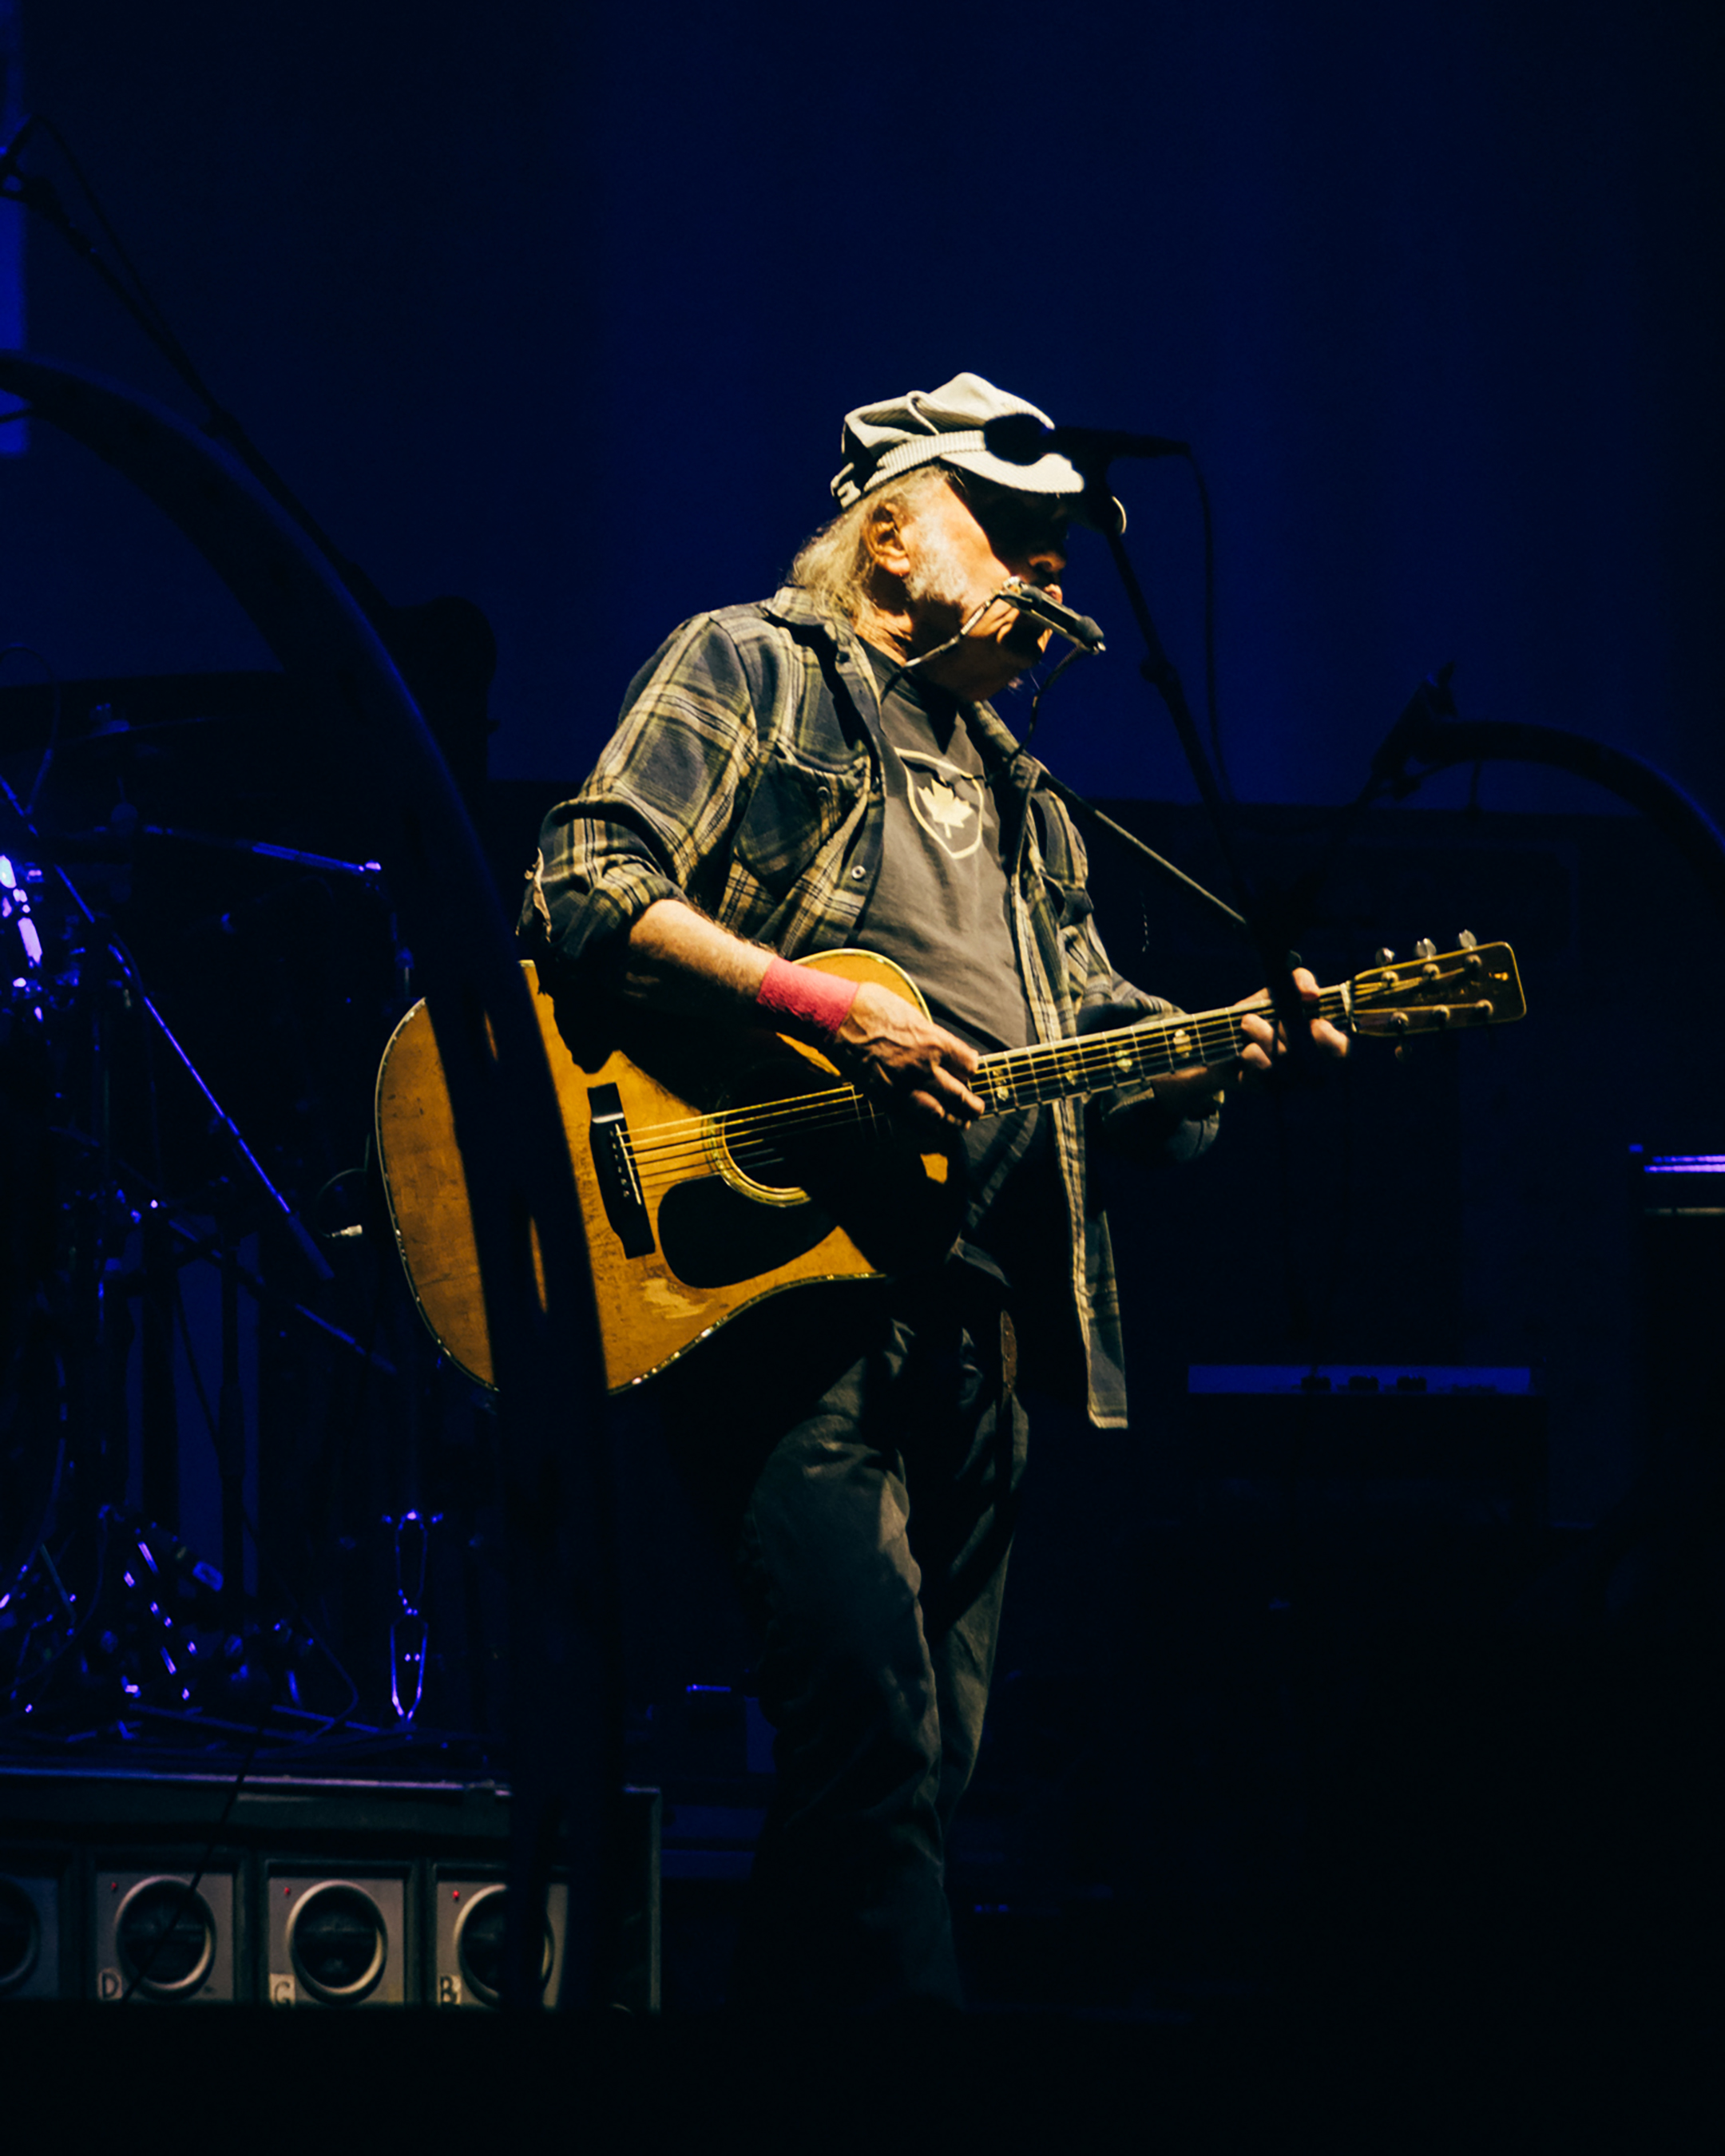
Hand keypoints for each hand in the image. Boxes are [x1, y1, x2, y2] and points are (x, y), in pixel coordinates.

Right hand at [833, 983, 983, 1134]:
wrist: (837, 1018)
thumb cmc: (871, 1007)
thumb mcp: (911, 1014)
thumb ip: (929, 1035)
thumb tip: (941, 1045)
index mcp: (934, 1042)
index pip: (969, 1066)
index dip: (971, 1070)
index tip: (968, 1071)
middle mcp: (924, 1068)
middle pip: (960, 1095)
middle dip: (972, 1105)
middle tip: (976, 1108)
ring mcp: (904, 1086)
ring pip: (939, 1115)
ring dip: (953, 1122)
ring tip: (960, 1124)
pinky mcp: (884, 1098)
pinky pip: (911, 1120)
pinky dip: (926, 1127)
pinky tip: (933, 1128)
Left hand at [1152, 966, 1348, 1116]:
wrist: (1220, 1042)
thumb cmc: (1256, 1015)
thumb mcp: (1274, 993)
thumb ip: (1298, 981)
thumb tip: (1314, 993)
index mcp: (1319, 1039)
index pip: (1341, 1049)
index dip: (1332, 1040)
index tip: (1316, 1024)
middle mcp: (1310, 1063)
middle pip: (1308, 1052)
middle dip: (1282, 1029)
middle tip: (1253, 1018)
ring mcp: (1293, 1079)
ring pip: (1285, 1059)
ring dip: (1261, 1035)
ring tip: (1245, 1025)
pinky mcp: (1272, 1088)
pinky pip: (1265, 1071)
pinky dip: (1251, 1054)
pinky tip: (1243, 1051)